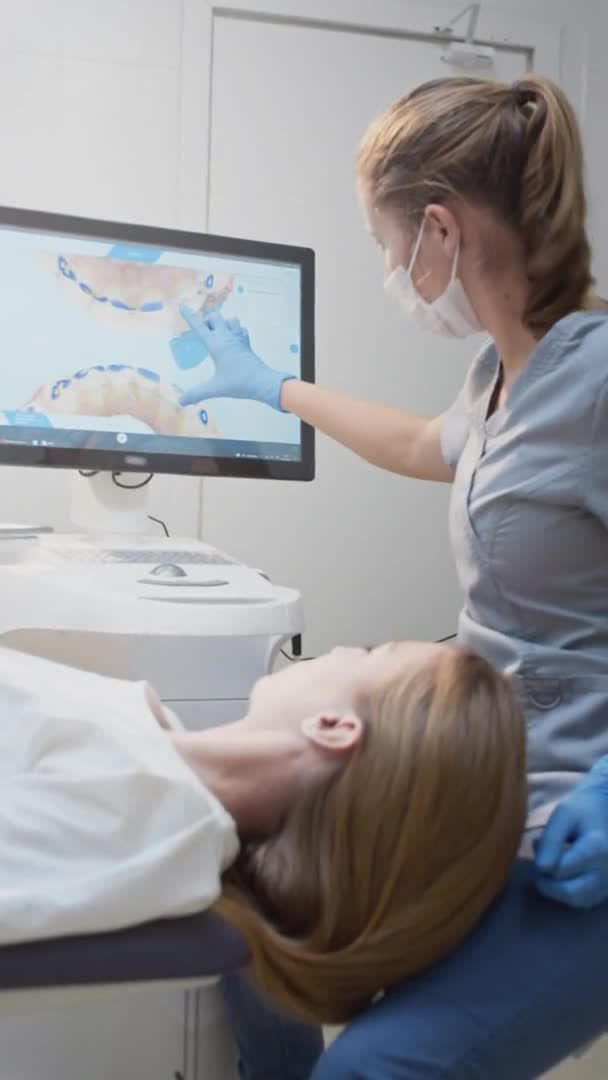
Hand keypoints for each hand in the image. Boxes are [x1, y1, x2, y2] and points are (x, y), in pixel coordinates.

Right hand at [178, 308, 293, 410]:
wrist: (263, 382)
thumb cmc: (238, 383)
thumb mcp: (215, 389)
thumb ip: (197, 393)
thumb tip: (181, 401)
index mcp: (217, 345)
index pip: (200, 327)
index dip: (190, 316)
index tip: (182, 306)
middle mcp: (227, 338)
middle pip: (216, 317)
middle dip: (208, 320)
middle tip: (205, 332)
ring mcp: (239, 339)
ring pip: (230, 320)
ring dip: (223, 323)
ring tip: (218, 334)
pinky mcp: (247, 344)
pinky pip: (241, 329)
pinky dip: (235, 330)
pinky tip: (233, 339)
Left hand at [534, 758, 607, 907]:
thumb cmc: (583, 810)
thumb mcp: (564, 815)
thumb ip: (551, 840)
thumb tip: (541, 869)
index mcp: (597, 848)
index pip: (560, 869)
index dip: (541, 862)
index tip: (538, 843)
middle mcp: (606, 871)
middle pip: (569, 892)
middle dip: (546, 881)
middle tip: (540, 862)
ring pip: (575, 901)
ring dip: (555, 888)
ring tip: (551, 865)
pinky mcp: (605, 891)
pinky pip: (582, 901)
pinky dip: (566, 893)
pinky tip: (561, 874)